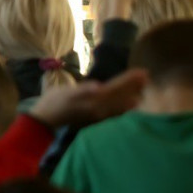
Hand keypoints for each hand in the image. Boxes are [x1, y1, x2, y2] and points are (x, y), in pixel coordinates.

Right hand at [29, 69, 146, 127]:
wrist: (46, 120)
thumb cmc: (53, 102)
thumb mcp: (66, 93)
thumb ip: (83, 90)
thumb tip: (98, 87)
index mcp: (94, 100)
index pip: (116, 88)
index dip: (129, 80)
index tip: (142, 72)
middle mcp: (100, 109)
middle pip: (122, 96)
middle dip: (134, 86)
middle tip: (147, 76)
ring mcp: (99, 116)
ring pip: (121, 106)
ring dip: (132, 96)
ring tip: (142, 89)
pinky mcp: (97, 120)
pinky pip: (116, 113)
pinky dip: (125, 107)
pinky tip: (130, 106)